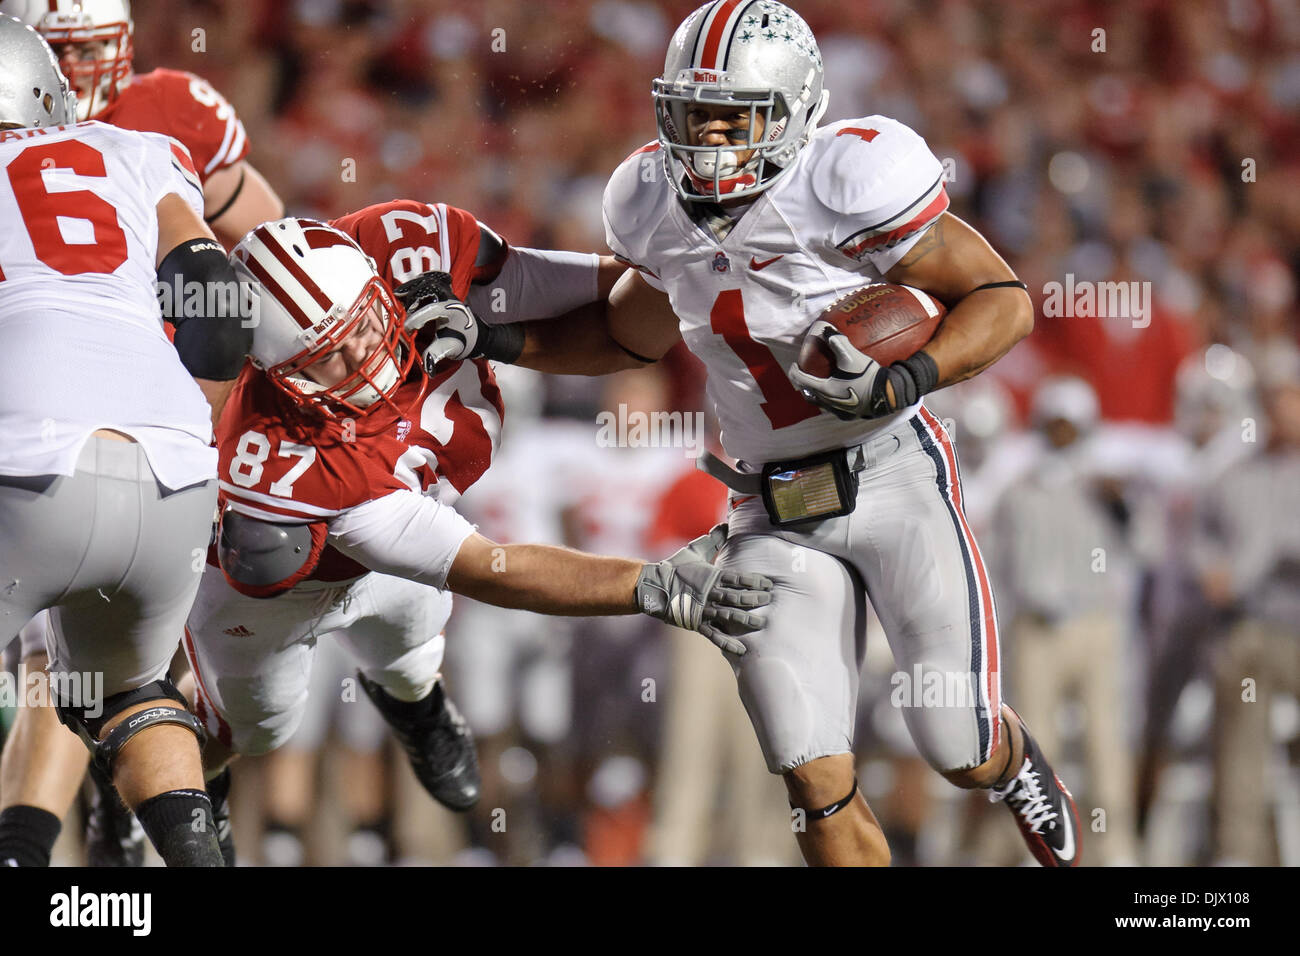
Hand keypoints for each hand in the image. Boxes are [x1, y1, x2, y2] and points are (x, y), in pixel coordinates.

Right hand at [393, 271, 485, 369]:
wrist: (480, 336)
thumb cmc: (466, 342)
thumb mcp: (450, 349)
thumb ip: (436, 354)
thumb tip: (426, 366)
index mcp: (451, 311)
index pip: (430, 311)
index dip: (416, 319)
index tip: (407, 328)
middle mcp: (450, 299)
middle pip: (427, 289)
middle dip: (412, 296)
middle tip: (399, 304)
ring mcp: (448, 295)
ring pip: (428, 283)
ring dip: (413, 287)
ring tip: (400, 293)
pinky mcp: (446, 295)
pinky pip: (431, 283)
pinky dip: (419, 285)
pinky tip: (409, 289)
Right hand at [635, 523, 771, 653]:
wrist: (652, 586)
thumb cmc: (674, 567)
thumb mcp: (695, 550)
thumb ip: (713, 539)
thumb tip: (726, 523)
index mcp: (712, 576)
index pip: (738, 578)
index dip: (755, 581)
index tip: (769, 585)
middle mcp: (710, 593)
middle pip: (737, 597)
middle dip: (755, 599)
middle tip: (769, 601)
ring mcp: (703, 609)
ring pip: (729, 615)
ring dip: (746, 620)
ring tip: (761, 623)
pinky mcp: (695, 622)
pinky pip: (714, 634)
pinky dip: (727, 642)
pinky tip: (741, 649)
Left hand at [787, 320, 892, 419]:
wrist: (887, 395)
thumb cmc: (867, 376)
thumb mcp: (852, 357)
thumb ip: (839, 343)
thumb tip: (827, 329)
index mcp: (826, 390)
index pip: (801, 381)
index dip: (795, 372)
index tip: (794, 364)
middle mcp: (828, 403)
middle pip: (808, 394)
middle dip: (803, 383)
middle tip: (804, 373)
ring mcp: (838, 412)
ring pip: (819, 403)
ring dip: (815, 393)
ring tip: (818, 382)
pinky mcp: (848, 416)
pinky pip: (832, 408)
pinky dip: (829, 399)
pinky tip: (836, 392)